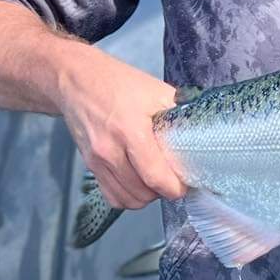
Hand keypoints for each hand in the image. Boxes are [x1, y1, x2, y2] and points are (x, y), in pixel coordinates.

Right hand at [55, 45, 189, 210]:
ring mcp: (97, 161)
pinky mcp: (90, 166)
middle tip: (174, 179)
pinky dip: (128, 196)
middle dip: (163, 191)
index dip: (175, 188)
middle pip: (143, 193)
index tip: (186, 183)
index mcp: (130, 130)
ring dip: (146, 196)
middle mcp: (110, 150)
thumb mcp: (156, 91)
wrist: (76, 80)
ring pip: (127, 199)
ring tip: (156, 181)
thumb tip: (203, 131)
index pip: (155, 177)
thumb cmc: (117, 83)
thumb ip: (179, 113)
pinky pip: (112, 196)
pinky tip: (138, 183)